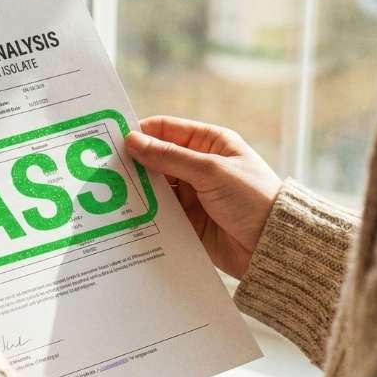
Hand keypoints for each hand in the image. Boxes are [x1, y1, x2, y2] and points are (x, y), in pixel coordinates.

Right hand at [124, 116, 280, 278]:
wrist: (274, 246)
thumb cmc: (253, 198)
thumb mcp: (211, 171)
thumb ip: (170, 157)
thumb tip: (133, 141)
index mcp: (209, 143)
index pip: (166, 130)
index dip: (140, 133)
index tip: (112, 141)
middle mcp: (198, 166)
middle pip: (155, 159)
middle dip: (132, 164)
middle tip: (103, 170)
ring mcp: (192, 194)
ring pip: (154, 187)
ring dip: (136, 190)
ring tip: (109, 194)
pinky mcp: (187, 221)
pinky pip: (159, 212)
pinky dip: (144, 213)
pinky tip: (125, 215)